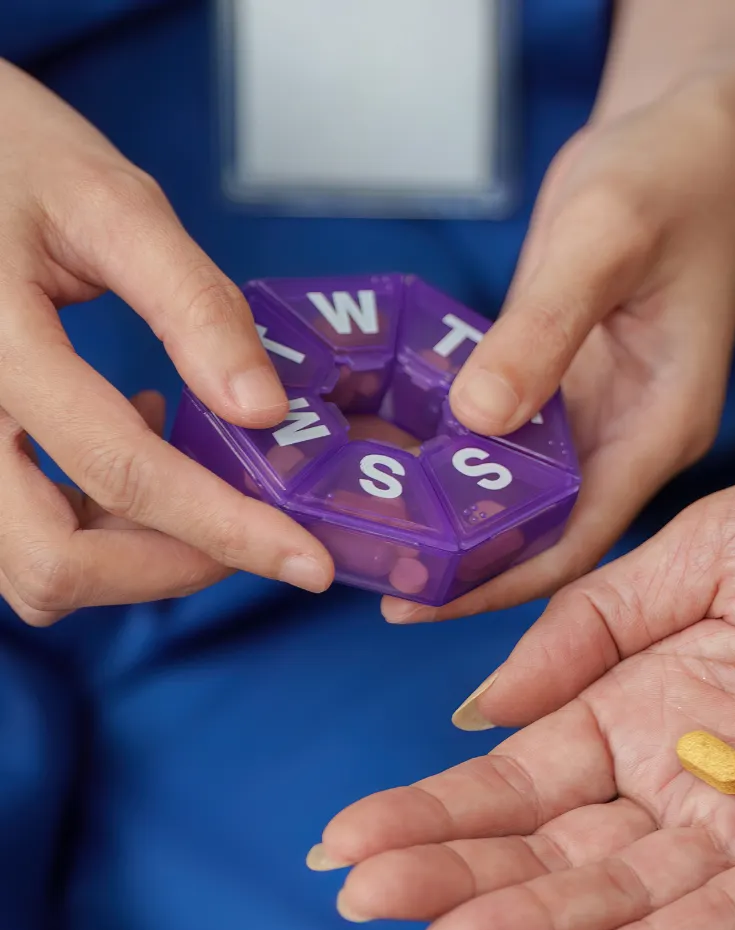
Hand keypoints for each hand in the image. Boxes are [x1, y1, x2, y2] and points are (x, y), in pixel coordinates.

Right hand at [0, 60, 332, 625]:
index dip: (228, 530)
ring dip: (132, 558)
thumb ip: (193, 305)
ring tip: (193, 479)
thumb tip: (265, 412)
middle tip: (253, 533)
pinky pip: (18, 538)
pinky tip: (134, 452)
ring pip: (33, 567)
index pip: (122, 471)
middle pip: (55, 561)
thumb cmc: (15, 157)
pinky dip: (92, 529)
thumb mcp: (112, 205)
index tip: (307, 562)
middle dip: (171, 567)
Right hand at [316, 451, 734, 929]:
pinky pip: (733, 917)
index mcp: (648, 693)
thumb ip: (597, 621)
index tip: (352, 835)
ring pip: (624, 888)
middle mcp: (686, 769)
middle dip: (454, 867)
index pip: (524, 766)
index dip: (438, 801)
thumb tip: (484, 701)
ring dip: (529, 917)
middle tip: (362, 894)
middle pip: (555, 838)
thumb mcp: (709, 544)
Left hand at [380, 42, 734, 622]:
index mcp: (660, 425)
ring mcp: (599, 413)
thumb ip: (543, 332)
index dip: (499, 582)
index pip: (579, 538)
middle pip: (545, 530)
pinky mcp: (567, 383)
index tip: (417, 603)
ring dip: (451, 512)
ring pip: (521, 491)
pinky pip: (507, 437)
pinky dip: (454, 453)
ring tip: (365, 529)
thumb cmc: (671, 175)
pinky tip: (391, 455)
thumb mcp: (603, 240)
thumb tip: (476, 423)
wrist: (696, 132)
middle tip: (367, 571)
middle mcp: (631, 436)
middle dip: (462, 561)